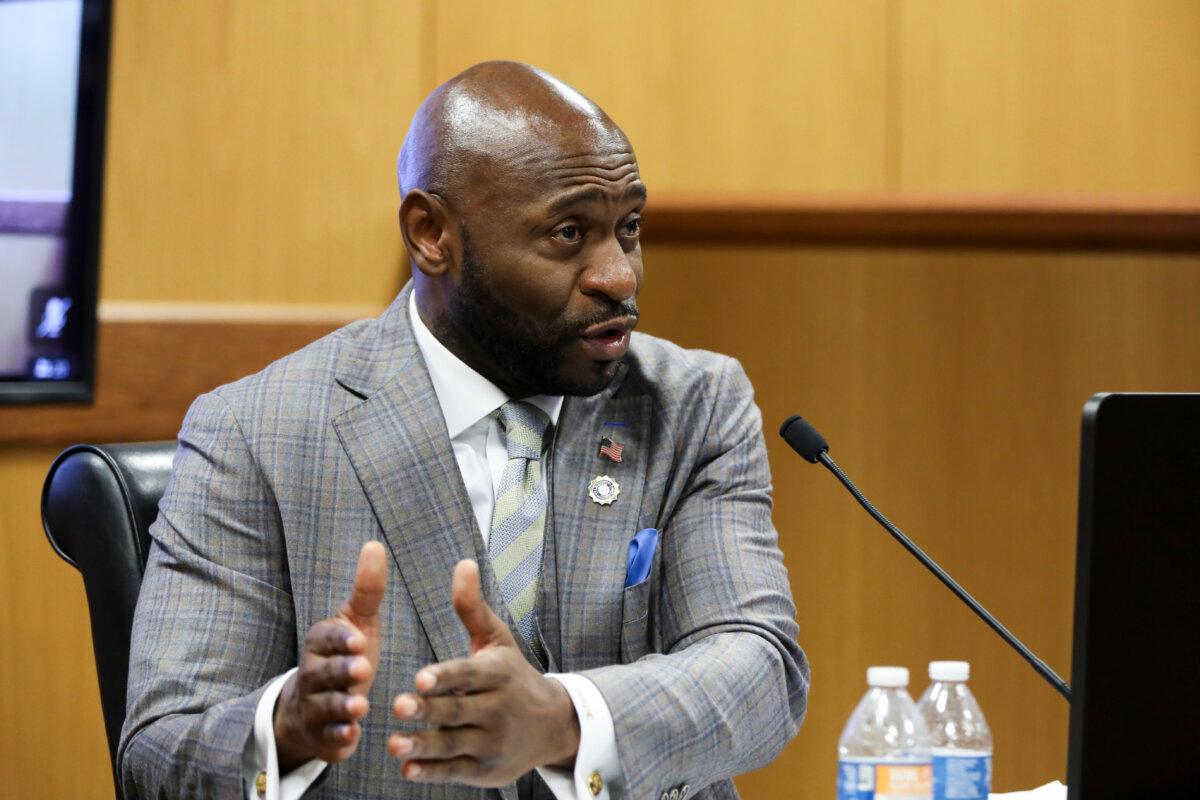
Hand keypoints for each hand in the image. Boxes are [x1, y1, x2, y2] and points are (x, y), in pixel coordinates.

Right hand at [274, 541, 387, 771]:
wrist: (312, 707)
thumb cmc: (343, 656)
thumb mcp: (357, 622)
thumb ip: (367, 590)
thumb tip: (374, 544)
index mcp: (320, 643)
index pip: (326, 638)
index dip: (341, 640)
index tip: (358, 640)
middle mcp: (313, 674)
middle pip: (325, 673)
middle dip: (341, 671)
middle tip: (363, 670)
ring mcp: (315, 707)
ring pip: (326, 706)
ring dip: (342, 706)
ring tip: (361, 706)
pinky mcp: (324, 736)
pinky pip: (329, 738)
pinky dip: (339, 738)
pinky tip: (353, 736)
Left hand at [388, 560, 579, 785]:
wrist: (552, 725)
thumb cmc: (513, 675)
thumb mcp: (496, 640)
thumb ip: (472, 607)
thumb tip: (463, 564)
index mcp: (497, 674)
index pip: (468, 674)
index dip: (445, 676)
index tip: (420, 676)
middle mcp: (498, 709)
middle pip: (457, 711)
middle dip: (428, 710)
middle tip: (397, 705)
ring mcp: (492, 742)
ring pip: (453, 744)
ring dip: (423, 745)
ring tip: (394, 743)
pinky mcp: (486, 770)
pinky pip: (455, 770)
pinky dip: (432, 772)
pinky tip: (408, 768)